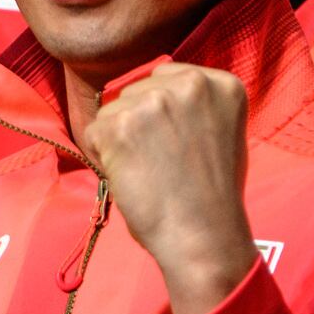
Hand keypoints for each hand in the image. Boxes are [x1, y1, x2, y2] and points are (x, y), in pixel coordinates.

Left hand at [85, 61, 258, 313]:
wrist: (204, 233)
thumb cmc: (211, 195)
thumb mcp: (221, 132)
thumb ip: (194, 107)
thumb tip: (154, 95)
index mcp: (220, 83)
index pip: (164, 79)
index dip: (158, 114)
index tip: (172, 144)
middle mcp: (190, 83)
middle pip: (135, 92)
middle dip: (137, 126)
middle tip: (159, 163)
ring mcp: (154, 101)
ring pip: (112, 112)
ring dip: (118, 142)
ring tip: (148, 172)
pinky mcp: (121, 124)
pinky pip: (93, 133)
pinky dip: (102, 159)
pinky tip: (131, 178)